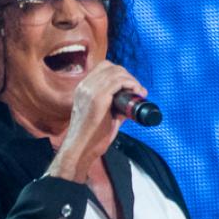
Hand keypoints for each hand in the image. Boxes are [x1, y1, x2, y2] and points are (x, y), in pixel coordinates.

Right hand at [45, 61, 145, 181]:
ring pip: (116, 72)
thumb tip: (130, 105)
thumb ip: (115, 108)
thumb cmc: (90, 139)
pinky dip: (131, 84)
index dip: (120, 74)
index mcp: (82, 89)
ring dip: (132, 80)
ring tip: (139, 93)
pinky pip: (118, 81)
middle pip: (111, 67)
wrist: (80, 151)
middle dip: (128, 76)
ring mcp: (89, 90)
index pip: (103, 68)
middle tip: (138, 91)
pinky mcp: (97, 98)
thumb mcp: (103, 117)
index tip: (131, 87)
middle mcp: (84, 86)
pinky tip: (137, 93)